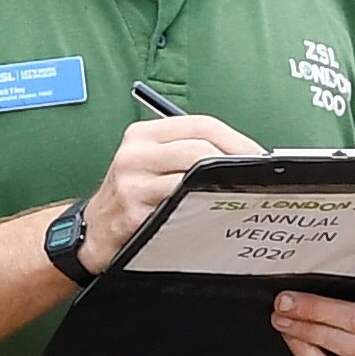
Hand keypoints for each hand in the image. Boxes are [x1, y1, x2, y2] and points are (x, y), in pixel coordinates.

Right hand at [76, 108, 262, 275]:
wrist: (94, 230)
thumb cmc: (133, 195)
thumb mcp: (150, 163)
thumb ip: (189, 152)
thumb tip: (244, 155)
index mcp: (143, 135)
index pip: (201, 125)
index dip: (237, 139)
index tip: (259, 155)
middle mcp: (135, 154)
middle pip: (200, 148)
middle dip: (236, 162)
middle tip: (258, 177)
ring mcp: (133, 184)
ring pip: (194, 175)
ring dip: (225, 185)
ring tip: (243, 192)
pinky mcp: (135, 212)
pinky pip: (182, 205)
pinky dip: (206, 207)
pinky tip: (219, 211)